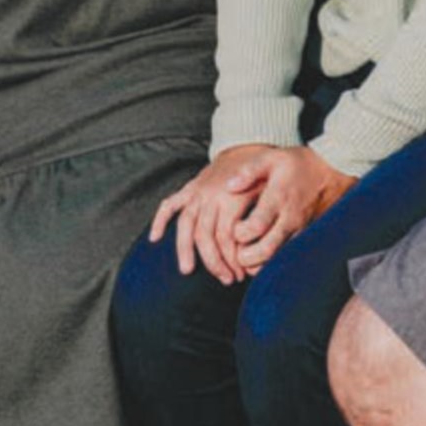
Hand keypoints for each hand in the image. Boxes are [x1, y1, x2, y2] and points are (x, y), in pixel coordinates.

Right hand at [149, 146, 280, 285]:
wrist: (250, 146)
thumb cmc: (264, 173)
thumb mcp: (271, 190)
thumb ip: (262, 215)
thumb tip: (257, 244)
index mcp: (231, 197)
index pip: (226, 236)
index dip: (233, 258)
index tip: (241, 274)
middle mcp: (210, 195)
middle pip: (204, 235)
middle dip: (214, 261)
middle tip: (226, 279)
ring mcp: (197, 192)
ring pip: (185, 224)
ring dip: (185, 249)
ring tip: (188, 270)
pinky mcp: (189, 188)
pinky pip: (170, 204)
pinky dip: (160, 220)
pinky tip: (155, 238)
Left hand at [224, 147, 355, 271]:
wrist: (332, 171)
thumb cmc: (300, 165)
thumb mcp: (271, 158)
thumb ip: (249, 171)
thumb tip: (229, 186)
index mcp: (278, 199)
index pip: (255, 227)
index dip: (240, 233)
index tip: (234, 228)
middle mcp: (290, 218)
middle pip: (266, 250)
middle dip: (246, 257)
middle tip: (236, 253)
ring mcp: (300, 230)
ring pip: (278, 258)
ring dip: (259, 264)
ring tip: (247, 257)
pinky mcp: (306, 236)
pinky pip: (289, 256)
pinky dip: (273, 262)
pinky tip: (263, 256)